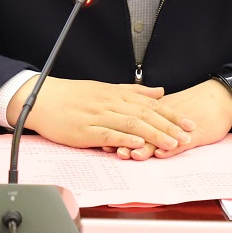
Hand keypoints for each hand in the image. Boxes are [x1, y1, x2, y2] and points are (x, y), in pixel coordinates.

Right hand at [7, 77, 195, 152]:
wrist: (42, 98)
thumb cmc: (72, 96)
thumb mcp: (105, 89)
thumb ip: (133, 91)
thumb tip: (160, 92)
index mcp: (116, 94)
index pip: (150, 105)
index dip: (171, 114)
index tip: (189, 122)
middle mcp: (110, 103)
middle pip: (145, 115)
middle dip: (169, 126)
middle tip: (188, 136)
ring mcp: (97, 116)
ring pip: (131, 124)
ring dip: (153, 134)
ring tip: (171, 143)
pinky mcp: (85, 130)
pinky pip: (107, 134)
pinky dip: (124, 139)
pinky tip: (137, 144)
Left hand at [107, 79, 231, 159]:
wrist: (220, 98)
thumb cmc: (195, 105)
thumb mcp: (170, 109)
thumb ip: (151, 117)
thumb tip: (131, 129)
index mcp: (158, 110)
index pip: (134, 120)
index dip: (119, 130)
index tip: (104, 138)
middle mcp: (166, 117)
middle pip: (144, 129)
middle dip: (128, 141)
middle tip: (112, 150)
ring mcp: (181, 126)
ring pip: (162, 137)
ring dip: (146, 147)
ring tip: (133, 155)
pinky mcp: (197, 134)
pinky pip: (184, 142)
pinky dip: (173, 149)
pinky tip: (163, 155)